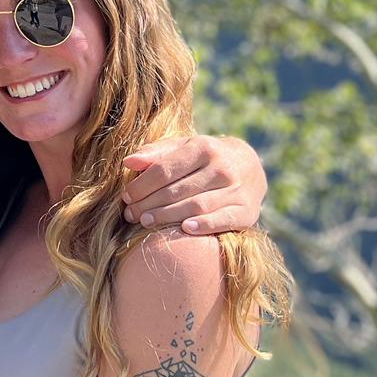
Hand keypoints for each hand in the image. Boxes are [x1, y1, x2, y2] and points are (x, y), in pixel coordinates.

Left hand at [120, 134, 266, 233]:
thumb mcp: (183, 147)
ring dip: (167, 216)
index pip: (164, 169)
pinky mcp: (247, 211)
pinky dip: (204, 225)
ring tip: (145, 222)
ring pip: (196, 205)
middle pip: (177, 190)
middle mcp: (222, 167)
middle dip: (149, 204)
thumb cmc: (205, 158)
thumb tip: (128, 162)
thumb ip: (156, 153)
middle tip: (130, 214)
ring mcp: (236, 189)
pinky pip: (223, 219)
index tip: (126, 196)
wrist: (251, 167)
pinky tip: (185, 229)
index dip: (141, 185)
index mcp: (203, 148)